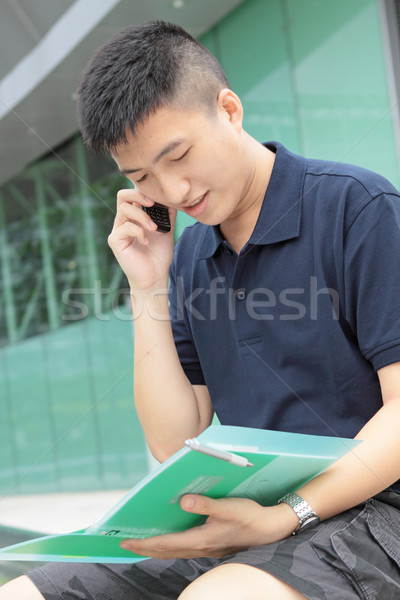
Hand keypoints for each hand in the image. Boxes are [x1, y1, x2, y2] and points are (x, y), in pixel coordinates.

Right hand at [108, 188, 175, 292]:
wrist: (155, 278)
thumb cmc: (159, 256)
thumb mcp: (166, 231)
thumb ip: (167, 215)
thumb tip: (171, 198)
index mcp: (134, 217)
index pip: (132, 195)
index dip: (143, 191)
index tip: (159, 196)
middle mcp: (124, 221)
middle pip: (122, 196)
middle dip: (138, 195)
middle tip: (152, 203)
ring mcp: (118, 231)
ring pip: (124, 209)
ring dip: (142, 216)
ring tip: (154, 228)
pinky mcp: (115, 241)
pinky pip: (124, 227)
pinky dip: (138, 232)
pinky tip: (146, 241)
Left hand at [120, 494, 296, 559]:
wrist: (270, 529)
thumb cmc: (249, 516)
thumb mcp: (227, 507)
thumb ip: (205, 504)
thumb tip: (183, 501)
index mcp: (201, 539)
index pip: (165, 543)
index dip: (143, 543)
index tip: (125, 541)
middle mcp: (201, 547)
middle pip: (165, 551)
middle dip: (144, 548)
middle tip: (125, 544)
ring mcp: (206, 549)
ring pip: (174, 552)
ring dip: (156, 549)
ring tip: (142, 543)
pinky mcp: (212, 546)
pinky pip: (184, 549)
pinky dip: (170, 547)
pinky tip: (169, 541)